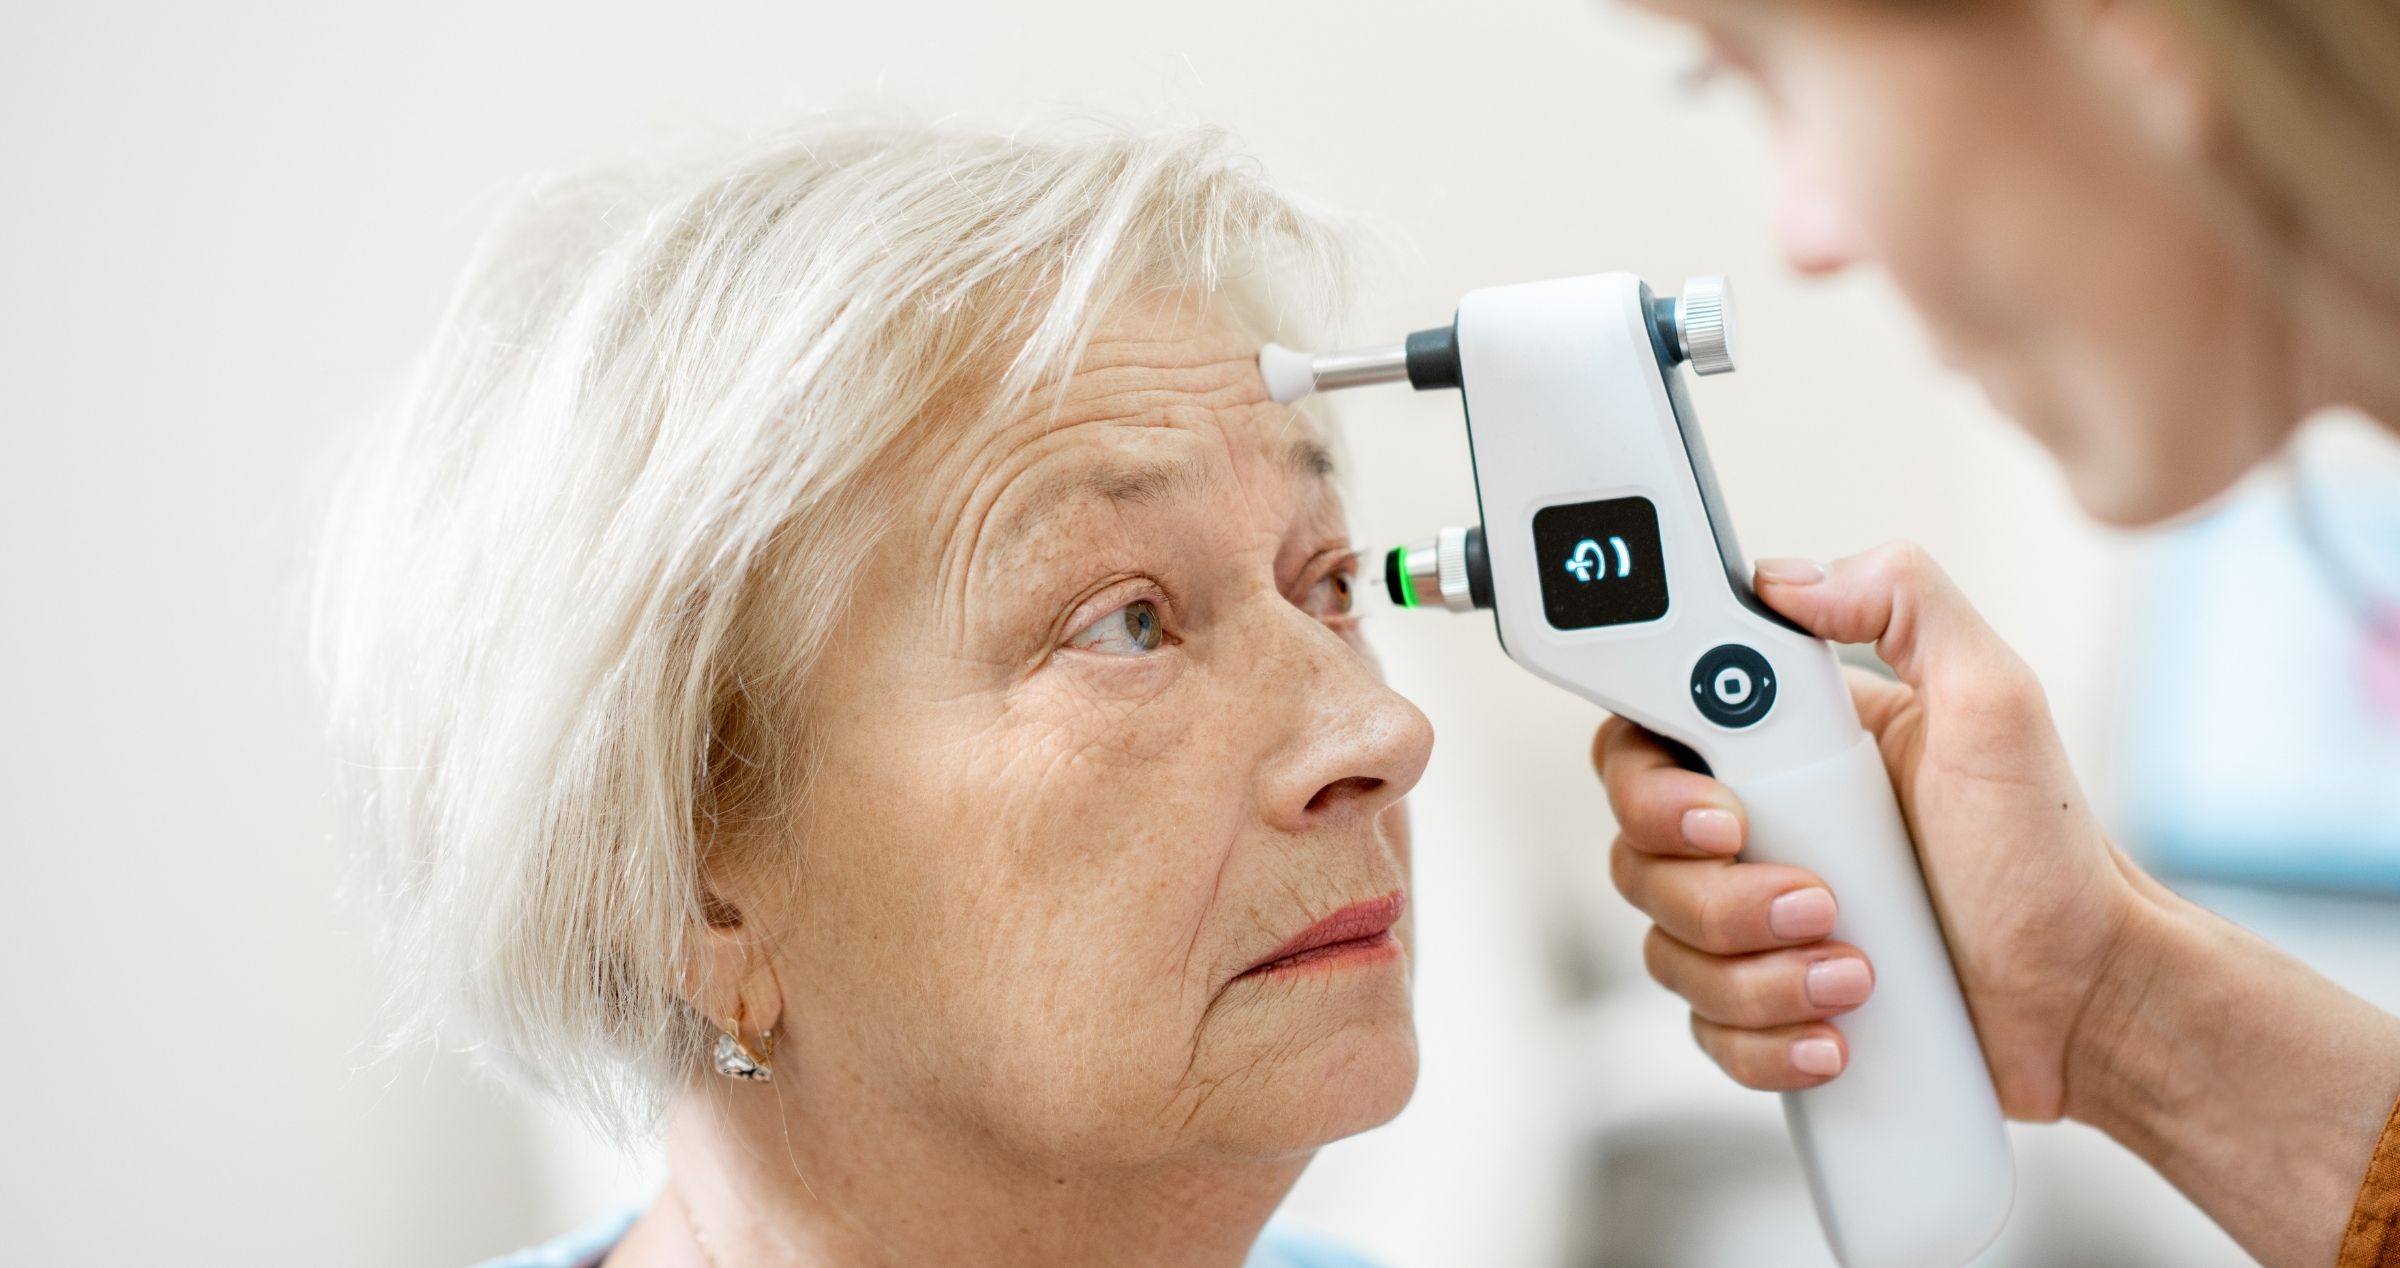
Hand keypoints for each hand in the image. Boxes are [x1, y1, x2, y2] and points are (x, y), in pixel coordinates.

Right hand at [1596, 543, 2152, 1120]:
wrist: (2089, 1002)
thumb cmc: (2051, 857)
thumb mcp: (1996, 701)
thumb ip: (1907, 602)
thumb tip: (1792, 578)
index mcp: (1781, 745)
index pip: (1648, 738)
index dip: (1652, 782)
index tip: (1724, 813)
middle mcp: (1756, 825)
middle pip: (1638, 852)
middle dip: (1715, 892)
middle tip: (1817, 898)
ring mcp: (1754, 920)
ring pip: (1666, 945)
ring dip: (1753, 971)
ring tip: (1855, 972)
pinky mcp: (1767, 1000)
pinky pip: (1704, 1026)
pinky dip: (1762, 1037)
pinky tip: (1834, 1031)